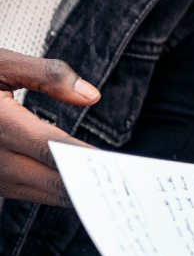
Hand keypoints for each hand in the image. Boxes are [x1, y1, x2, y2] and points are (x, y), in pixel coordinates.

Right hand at [0, 50, 99, 204]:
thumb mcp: (2, 63)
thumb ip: (49, 75)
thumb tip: (92, 95)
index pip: (48, 146)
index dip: (81, 157)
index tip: (111, 162)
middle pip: (46, 179)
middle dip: (82, 182)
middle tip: (119, 179)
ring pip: (36, 192)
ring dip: (69, 191)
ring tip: (107, 185)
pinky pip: (24, 191)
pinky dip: (51, 190)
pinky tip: (76, 183)